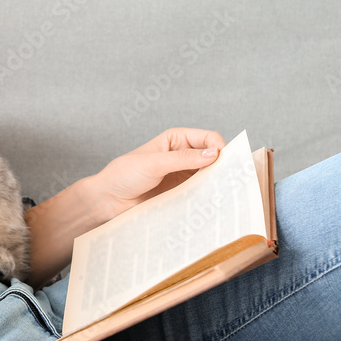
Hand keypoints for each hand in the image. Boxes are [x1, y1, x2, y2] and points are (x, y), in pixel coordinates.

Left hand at [94, 128, 225, 221]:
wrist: (109, 199)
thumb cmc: (124, 174)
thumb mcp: (154, 163)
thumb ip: (183, 159)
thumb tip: (214, 154)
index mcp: (176, 139)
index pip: (208, 138)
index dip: (220, 148)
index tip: (224, 162)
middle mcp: (183, 155)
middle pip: (213, 157)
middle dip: (223, 166)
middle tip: (231, 180)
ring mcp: (183, 175)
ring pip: (210, 176)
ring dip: (217, 183)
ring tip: (223, 193)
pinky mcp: (181, 193)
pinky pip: (201, 192)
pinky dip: (208, 196)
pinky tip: (211, 202)